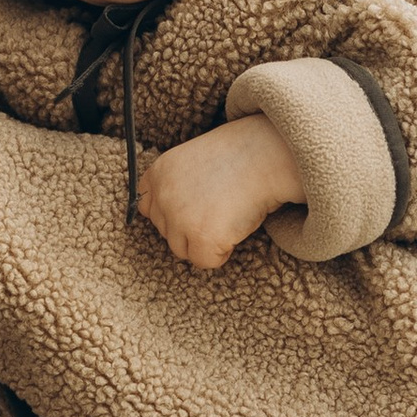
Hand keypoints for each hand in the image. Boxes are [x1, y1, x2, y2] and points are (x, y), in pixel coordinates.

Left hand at [137, 114, 303, 273]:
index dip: (174, 212)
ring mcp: (179, 217)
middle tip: (220, 205)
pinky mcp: (201, 236)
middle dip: (191, 227)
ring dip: (205, 241)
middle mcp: (163, 195)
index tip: (197, 204)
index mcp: (158, 173)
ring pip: (183, 250)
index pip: (148, 209)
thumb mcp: (193, 161)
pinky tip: (235, 226)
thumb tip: (172, 222)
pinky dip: (222, 252)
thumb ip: (175, 187)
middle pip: (166, 233)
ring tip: (228, 214)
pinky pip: (205, 261)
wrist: (268, 155)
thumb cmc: (240, 156)